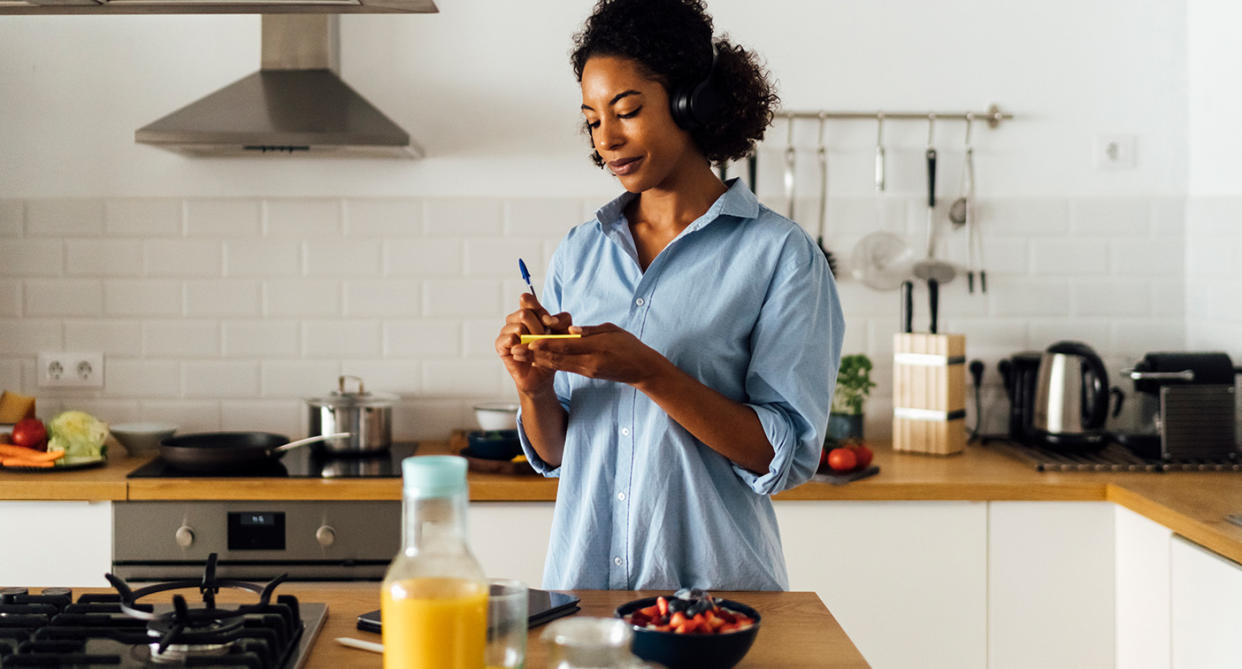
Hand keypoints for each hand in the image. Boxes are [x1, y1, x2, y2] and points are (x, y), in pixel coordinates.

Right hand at [495, 293, 573, 395]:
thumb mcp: (564, 334)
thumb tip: (549, 320)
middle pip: (524, 313)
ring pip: (518, 327)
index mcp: (529, 312)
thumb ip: (562, 321)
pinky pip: (510, 339)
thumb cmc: (551, 352)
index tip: (548, 321)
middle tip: (543, 341)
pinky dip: (521, 347)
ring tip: (534, 349)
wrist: (543, 375)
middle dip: (538, 329)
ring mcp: (506, 331)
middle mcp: (515, 319)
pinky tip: (524, 353)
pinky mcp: (500, 345)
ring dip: (531, 340)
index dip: (536, 306)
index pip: (526, 299)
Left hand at [523, 323, 663, 385]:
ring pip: (558, 364)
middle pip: (557, 358)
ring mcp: (587, 370)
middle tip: (514, 350)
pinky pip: (564, 367)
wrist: (641, 369)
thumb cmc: (629, 346)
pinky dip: (549, 363)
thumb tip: (572, 330)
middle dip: (534, 354)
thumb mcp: (612, 331)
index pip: (567, 346)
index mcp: (596, 350)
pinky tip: (536, 359)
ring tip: (519, 355)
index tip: (530, 341)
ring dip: (537, 360)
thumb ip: (591, 331)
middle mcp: (588, 363)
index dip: (547, 344)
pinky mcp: (586, 373)